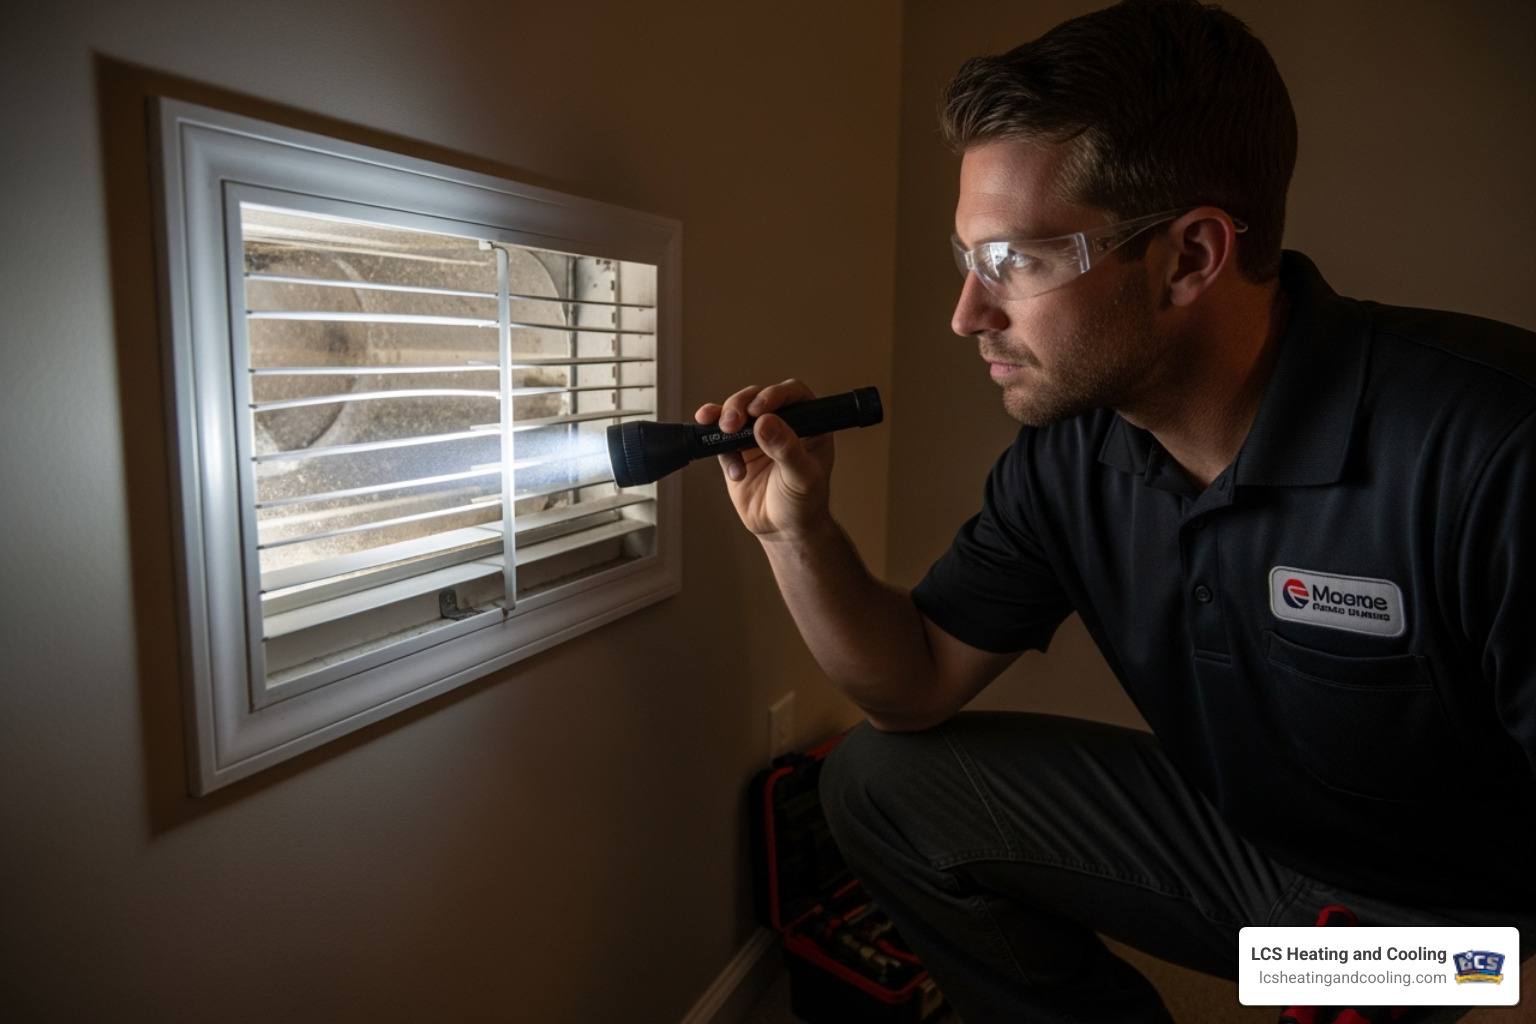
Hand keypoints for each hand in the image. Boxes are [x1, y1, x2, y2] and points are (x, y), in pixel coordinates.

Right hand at [694, 379, 836, 538]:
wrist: (783, 531)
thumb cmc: (804, 503)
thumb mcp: (802, 477)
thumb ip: (787, 449)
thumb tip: (766, 422)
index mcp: (808, 425)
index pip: (792, 395)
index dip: (774, 395)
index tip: (759, 409)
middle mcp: (781, 425)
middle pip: (757, 398)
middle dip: (741, 405)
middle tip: (734, 423)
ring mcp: (756, 437)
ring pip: (736, 412)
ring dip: (724, 417)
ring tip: (724, 431)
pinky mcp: (736, 451)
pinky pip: (720, 437)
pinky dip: (714, 441)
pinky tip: (729, 463)